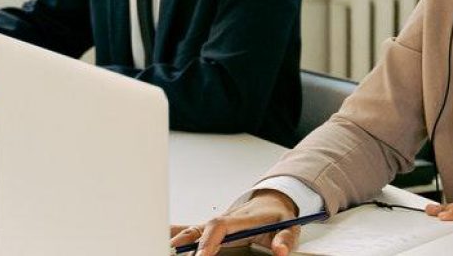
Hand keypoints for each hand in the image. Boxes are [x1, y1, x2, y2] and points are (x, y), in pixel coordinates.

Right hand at [170, 190, 299, 255]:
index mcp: (241, 219)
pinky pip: (191, 232)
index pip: (220, 226)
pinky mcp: (211, 230)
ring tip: (163, 249)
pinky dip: (176, 235)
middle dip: (184, 243)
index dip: (209, 240)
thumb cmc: (278, 215)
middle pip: (199, 228)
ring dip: (176, 239)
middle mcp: (225, 220)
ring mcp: (216, 224)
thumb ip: (285, 238)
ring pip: (191, 230)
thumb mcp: (289, 226)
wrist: (273, 201)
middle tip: (172, 255)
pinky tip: (164, 240)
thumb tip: (280, 251)